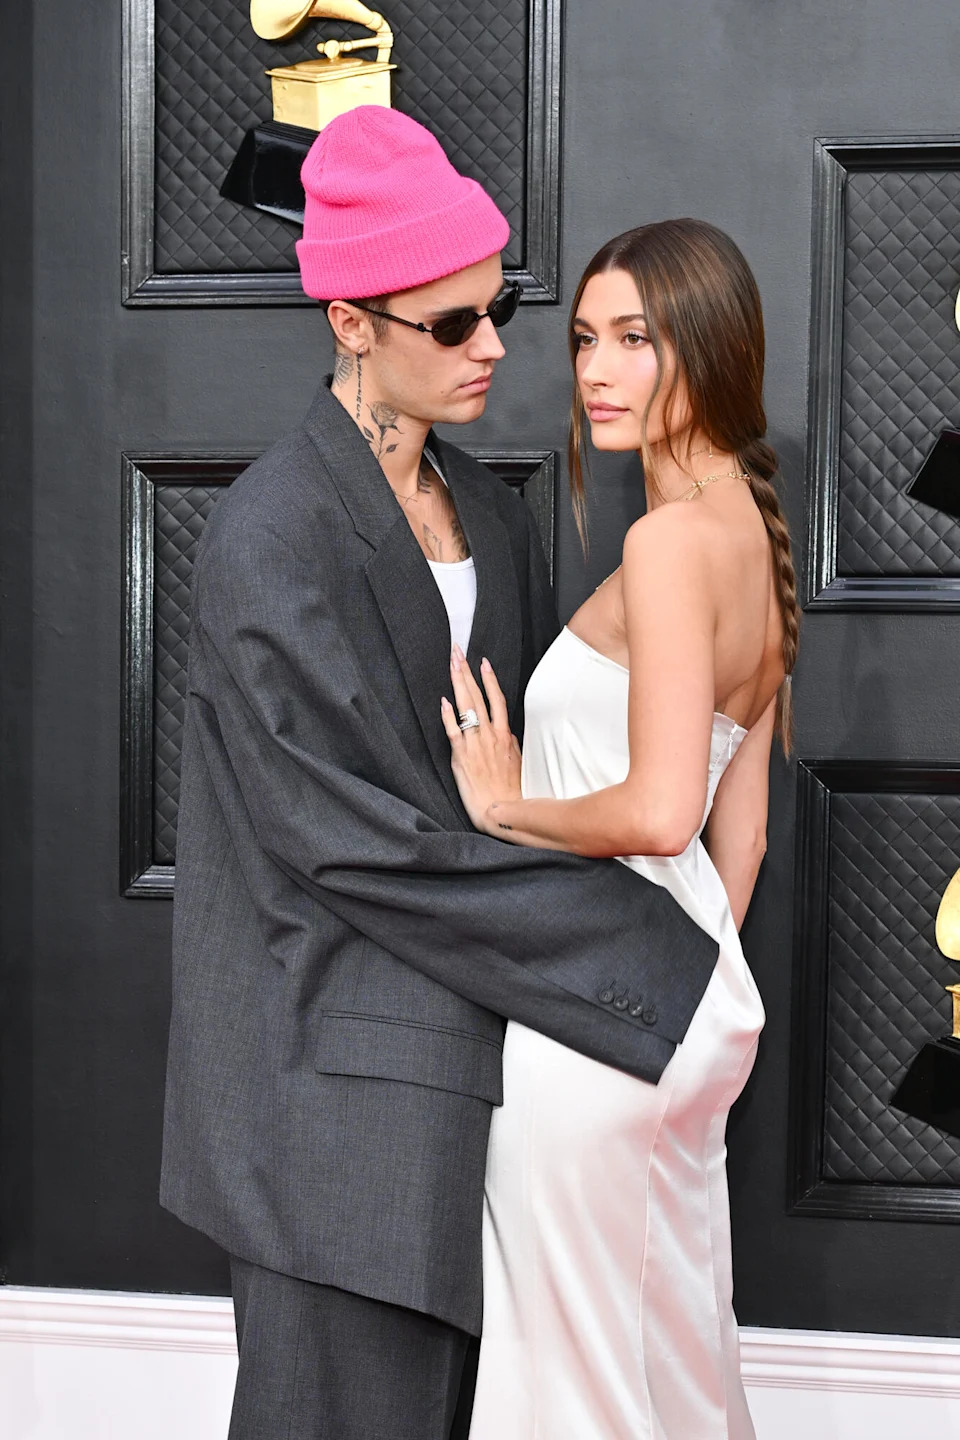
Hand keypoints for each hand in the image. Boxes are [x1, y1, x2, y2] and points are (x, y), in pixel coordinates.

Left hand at [441, 647, 521, 835]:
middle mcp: (490, 735)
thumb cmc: (511, 789)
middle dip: (466, 671)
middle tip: (457, 651)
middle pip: (478, 696)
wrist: (503, 812)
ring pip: (466, 708)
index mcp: (504, 735)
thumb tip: (505, 730)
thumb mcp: (516, 760)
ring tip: (451, 664)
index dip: (489, 679)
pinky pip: (454, 733)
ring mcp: (476, 745)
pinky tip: (443, 702)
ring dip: (458, 684)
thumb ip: (509, 742)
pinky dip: (449, 717)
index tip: (482, 661)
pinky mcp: (462, 758)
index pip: (496, 699)